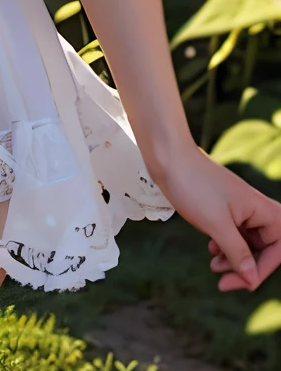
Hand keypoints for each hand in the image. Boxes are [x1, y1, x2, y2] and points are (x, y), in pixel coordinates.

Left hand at [152, 141, 280, 291]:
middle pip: (264, 249)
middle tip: (224, 283)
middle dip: (245, 268)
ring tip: (213, 266)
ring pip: (246, 244)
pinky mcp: (224, 210)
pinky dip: (224, 247)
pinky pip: (233, 235)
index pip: (278, 248)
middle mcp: (255, 210)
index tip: (244, 281)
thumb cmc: (195, 186)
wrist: (169, 158)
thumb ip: (238, 253)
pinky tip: (211, 249)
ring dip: (232, 260)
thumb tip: (252, 279)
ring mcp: (240, 210)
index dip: (264, 269)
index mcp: (263, 209)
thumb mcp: (217, 225)